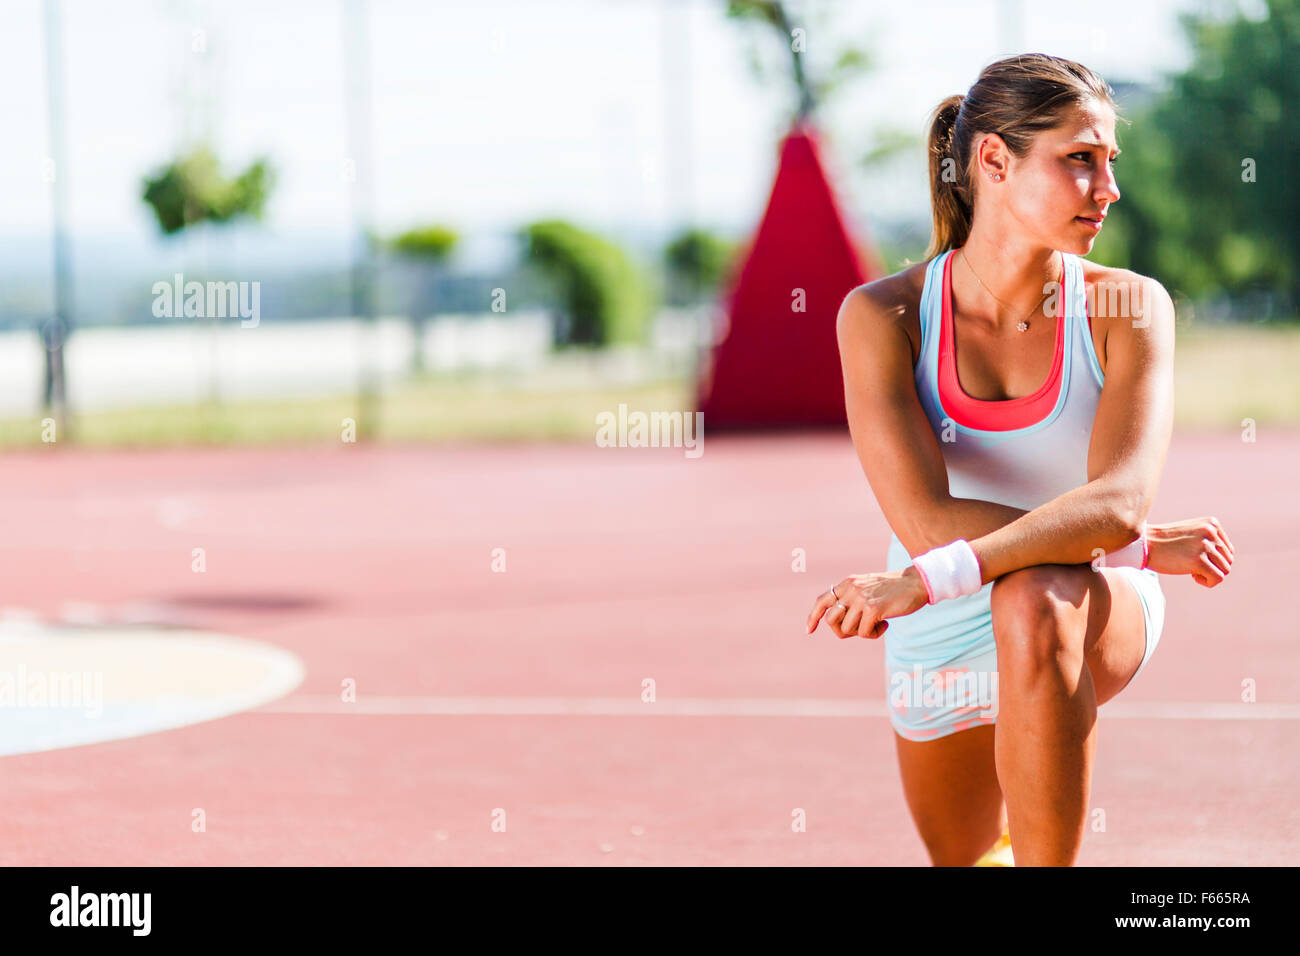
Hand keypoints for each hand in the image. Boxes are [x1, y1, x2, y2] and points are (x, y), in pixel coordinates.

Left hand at [806, 566, 930, 638]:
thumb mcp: (868, 588)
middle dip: (843, 631)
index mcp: (847, 584)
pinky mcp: (872, 609)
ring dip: (862, 633)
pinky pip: (863, 633)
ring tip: (877, 624)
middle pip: (831, 621)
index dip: (813, 617)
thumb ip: (852, 600)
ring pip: (847, 629)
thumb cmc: (894, 590)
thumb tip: (839, 624)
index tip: (808, 630)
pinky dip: (874, 634)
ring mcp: (860, 599)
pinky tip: (886, 624)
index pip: (822, 601)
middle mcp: (850, 589)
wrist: (916, 583)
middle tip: (861, 629)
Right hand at [1144, 517, 1233, 587]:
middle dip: (1212, 567)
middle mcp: (1211, 533)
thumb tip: (1228, 559)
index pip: (1227, 549)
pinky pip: (1217, 579)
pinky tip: (1192, 576)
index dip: (1213, 559)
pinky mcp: (1199, 561)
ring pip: (1225, 570)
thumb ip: (1209, 540)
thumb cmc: (1164, 542)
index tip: (1195, 558)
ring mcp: (1205, 546)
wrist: (1144, 545)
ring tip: (1191, 570)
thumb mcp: (1191, 533)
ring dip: (1209, 574)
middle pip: (1228, 560)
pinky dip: (1207, 582)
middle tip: (1192, 566)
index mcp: (1211, 524)